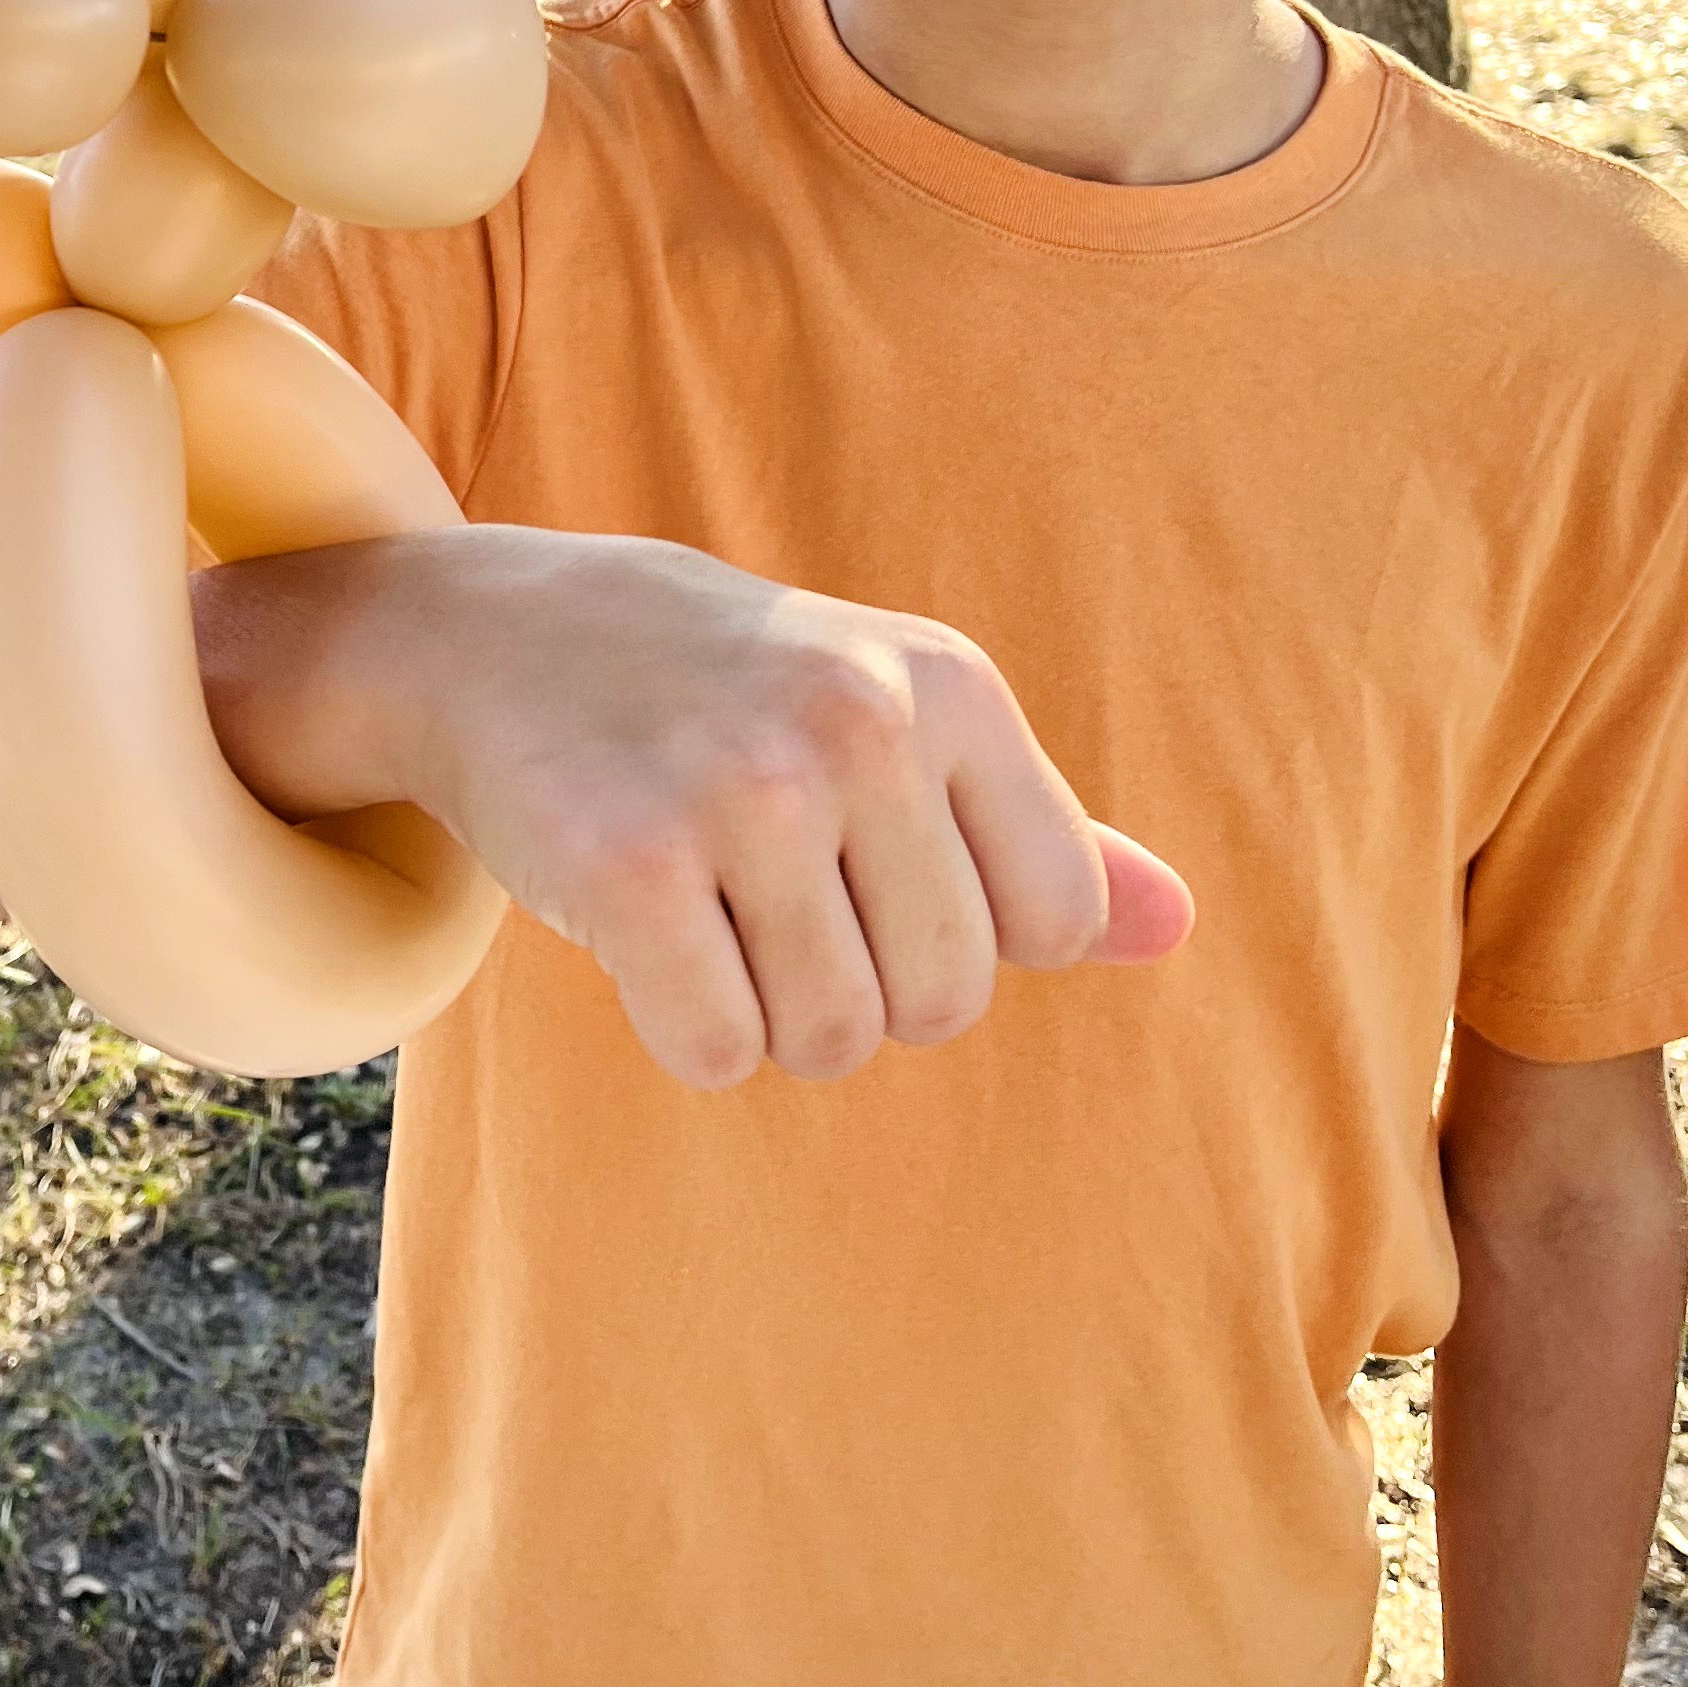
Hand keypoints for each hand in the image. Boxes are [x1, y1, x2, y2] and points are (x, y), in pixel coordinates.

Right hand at [202, 527, 1189, 1089]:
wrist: (508, 634)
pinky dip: (688, 1030)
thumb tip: (1179, 930)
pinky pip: (718, 1052)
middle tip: (774, 891)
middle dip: (861, 986)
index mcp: (947, 686)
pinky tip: (647, 934)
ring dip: (768, 1011)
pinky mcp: (629, 866)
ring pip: (830, 1040)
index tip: (877, 869)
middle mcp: (855, 723)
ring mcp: (740, 790)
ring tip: (713, 904)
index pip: (1054, 922)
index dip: (968, 934)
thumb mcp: (898, 722)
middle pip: (943, 1002)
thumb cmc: (736, 700)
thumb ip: (1038, 834)